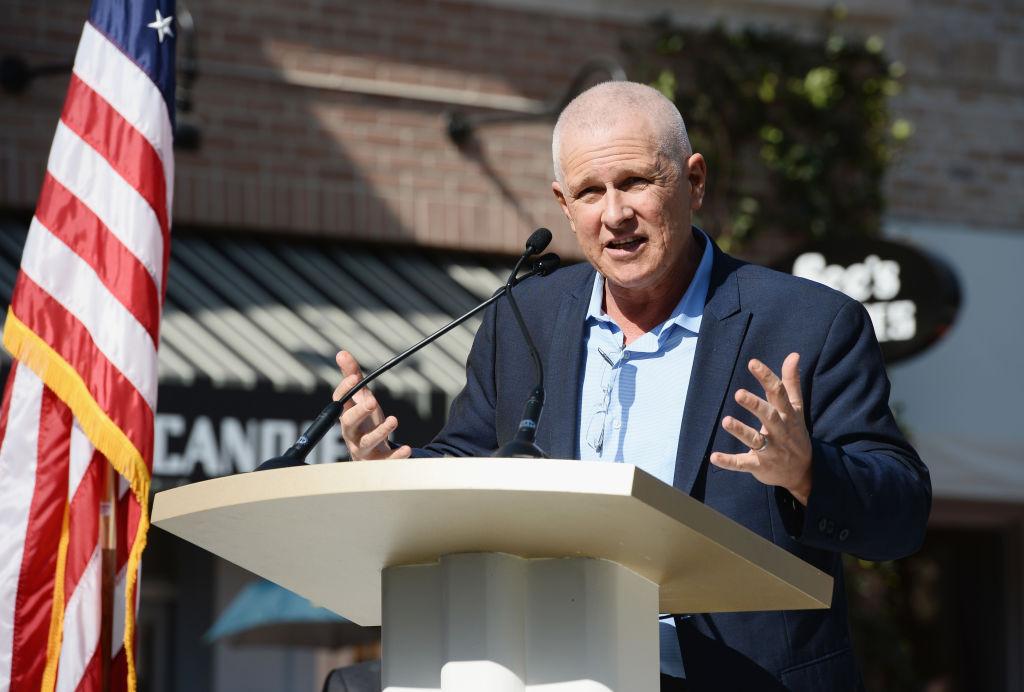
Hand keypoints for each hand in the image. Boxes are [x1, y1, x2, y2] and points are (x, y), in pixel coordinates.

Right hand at [335, 350, 410, 460]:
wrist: (372, 455)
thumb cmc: (365, 423)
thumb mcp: (361, 399)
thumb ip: (353, 376)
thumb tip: (341, 353)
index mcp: (347, 415)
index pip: (339, 402)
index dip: (344, 390)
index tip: (353, 378)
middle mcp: (352, 434)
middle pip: (348, 424)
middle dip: (359, 412)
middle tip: (372, 401)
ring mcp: (364, 449)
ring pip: (367, 443)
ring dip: (380, 432)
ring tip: (394, 420)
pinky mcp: (378, 462)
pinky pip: (385, 461)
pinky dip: (396, 456)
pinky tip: (407, 448)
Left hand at [710, 353, 812, 504]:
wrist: (803, 472)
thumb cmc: (794, 433)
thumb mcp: (796, 408)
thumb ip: (791, 382)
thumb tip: (793, 355)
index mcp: (787, 415)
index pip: (778, 393)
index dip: (766, 377)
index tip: (752, 362)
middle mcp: (780, 431)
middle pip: (769, 416)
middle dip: (755, 405)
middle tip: (738, 393)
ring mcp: (770, 450)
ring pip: (755, 440)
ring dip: (741, 431)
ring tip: (726, 421)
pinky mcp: (759, 465)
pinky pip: (743, 463)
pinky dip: (729, 462)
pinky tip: (714, 457)